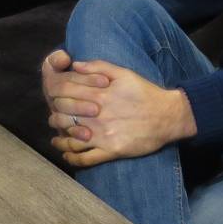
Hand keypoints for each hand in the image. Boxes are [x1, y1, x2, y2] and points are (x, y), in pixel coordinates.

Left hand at [47, 59, 194, 169]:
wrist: (168, 116)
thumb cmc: (146, 93)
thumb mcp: (124, 73)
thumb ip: (98, 66)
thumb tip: (75, 65)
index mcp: (98, 94)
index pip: (64, 93)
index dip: (54, 95)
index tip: (55, 98)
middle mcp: (97, 115)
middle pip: (62, 116)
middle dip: (55, 117)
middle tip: (55, 118)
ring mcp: (103, 135)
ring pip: (70, 139)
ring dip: (60, 139)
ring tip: (57, 137)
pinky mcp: (111, 151)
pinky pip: (85, 158)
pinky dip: (72, 158)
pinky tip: (67, 154)